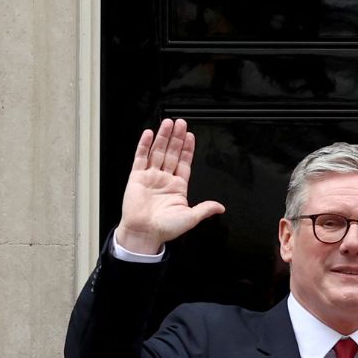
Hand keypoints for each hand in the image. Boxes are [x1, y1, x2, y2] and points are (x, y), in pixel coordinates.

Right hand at [115, 118, 224, 253]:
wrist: (144, 233)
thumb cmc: (165, 229)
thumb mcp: (190, 218)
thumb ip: (204, 209)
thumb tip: (220, 207)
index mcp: (178, 187)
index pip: (184, 162)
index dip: (187, 149)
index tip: (191, 136)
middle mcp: (164, 179)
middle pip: (172, 153)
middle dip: (177, 138)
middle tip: (180, 123)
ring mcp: (150, 177)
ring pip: (158, 152)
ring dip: (163, 137)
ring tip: (168, 123)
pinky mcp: (137, 178)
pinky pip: (140, 158)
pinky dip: (145, 145)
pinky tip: (149, 134)